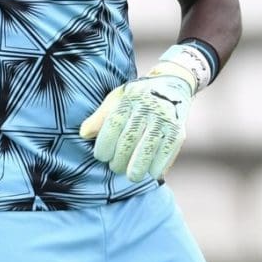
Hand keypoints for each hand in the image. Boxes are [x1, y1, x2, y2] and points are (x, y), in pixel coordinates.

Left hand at [79, 44, 209, 182]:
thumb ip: (101, 117)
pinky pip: (167, 153)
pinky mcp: (178, 131)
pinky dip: (158, 166)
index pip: (114, 123)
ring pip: (148, 148)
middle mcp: (148, 107)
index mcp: (130, 98)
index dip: (105, 143)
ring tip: (132, 175)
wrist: (172, 85)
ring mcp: (164, 119)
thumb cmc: (138, 98)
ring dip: (138, 166)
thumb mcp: (118, 99)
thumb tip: (83, 134)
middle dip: (120, 158)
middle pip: (130, 138)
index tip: (101, 157)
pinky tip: (152, 173)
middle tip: (115, 167)